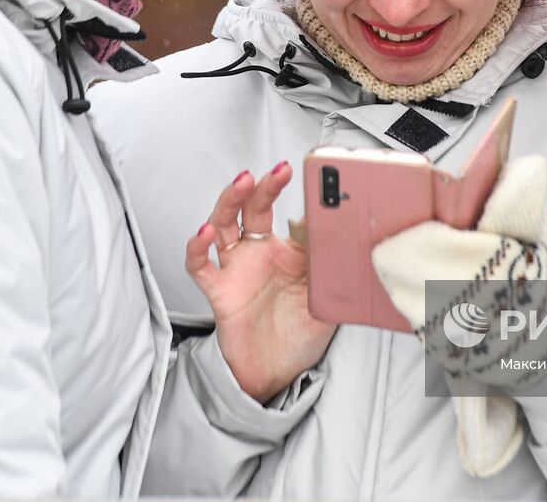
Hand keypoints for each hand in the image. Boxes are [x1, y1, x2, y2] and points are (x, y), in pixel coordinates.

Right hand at [184, 162, 336, 403]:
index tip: (312, 181)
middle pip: (253, 210)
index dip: (297, 201)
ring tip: (242, 183)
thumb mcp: (326, 296)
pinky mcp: (219, 291)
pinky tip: (204, 233)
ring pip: (223, 225)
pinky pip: (200, 265)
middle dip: (263, 188)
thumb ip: (334, 267)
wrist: (275, 373)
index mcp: (286, 252)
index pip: (288, 215)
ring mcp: (237, 269)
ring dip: (229, 202)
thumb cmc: (299, 335)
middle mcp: (259, 254)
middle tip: (277, 172)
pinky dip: (197, 247)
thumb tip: (348, 236)